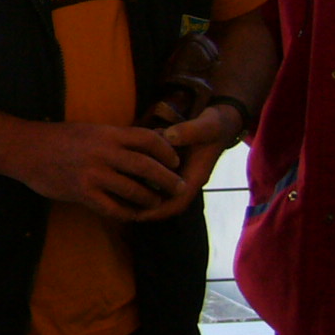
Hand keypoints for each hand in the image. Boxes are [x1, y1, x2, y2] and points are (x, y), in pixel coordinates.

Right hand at [0, 122, 187, 222]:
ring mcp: (93, 174)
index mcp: (107, 133)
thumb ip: (114, 139)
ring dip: (151, 200)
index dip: (167, 152)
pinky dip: (127, 213)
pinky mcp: (81, 193)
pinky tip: (132, 214)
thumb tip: (143, 148)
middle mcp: (103, 152)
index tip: (174, 161)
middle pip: (148, 167)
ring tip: (157, 203)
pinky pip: (113, 208)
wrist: (24, 149)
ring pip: (134, 191)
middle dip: (168, 180)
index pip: (149, 140)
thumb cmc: (57, 138)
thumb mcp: (89, 130)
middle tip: (179, 187)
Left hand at [124, 101, 243, 221]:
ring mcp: (178, 173)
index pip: (177, 202)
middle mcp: (185, 179)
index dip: (158, 211)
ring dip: (139, 196)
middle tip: (117, 209)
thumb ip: (189, 131)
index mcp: (195, 176)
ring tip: (114, 198)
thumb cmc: (214, 124)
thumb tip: (169, 136)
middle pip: (164, 202)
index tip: (136, 214)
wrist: (220, 119)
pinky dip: (140, 179)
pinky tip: (120, 177)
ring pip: (158, 192)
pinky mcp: (171, 166)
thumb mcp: (206, 125)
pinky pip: (155, 179)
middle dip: (143, 208)